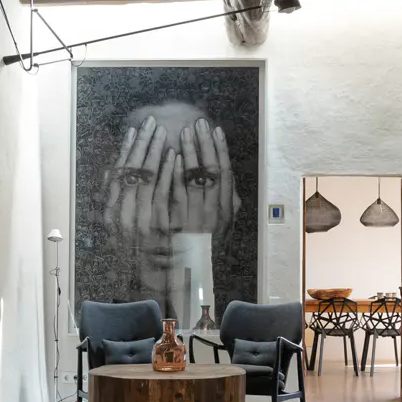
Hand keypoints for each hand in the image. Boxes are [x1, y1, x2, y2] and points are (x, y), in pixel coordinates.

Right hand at [102, 117, 175, 242]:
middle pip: (132, 171)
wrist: (155, 283)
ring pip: (148, 179)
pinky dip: (168, 173)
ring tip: (163, 131)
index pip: (118, 174)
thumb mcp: (119, 226)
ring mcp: (143, 222)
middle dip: (142, 144)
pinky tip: (174, 156)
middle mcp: (123, 217)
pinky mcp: (164, 227)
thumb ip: (115, 199)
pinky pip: (164, 194)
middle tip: (152, 122)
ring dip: (155, 152)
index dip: (126, 150)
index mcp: (112, 213)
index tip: (134, 129)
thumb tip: (112, 171)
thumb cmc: (138, 251)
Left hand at [171, 119, 240, 239]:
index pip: (224, 174)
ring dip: (188, 153)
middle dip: (203, 144)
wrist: (188, 277)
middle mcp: (211, 213)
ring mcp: (191, 218)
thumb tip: (229, 178)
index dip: (220, 150)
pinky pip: (172, 194)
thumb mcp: (224, 227)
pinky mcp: (172, 224)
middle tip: (198, 123)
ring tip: (184, 132)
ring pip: (190, 178)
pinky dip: (173, 173)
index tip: (216, 130)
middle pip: (208, 171)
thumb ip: (228, 202)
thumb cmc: (207, 248)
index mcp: (224, 211)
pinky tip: (171, 156)